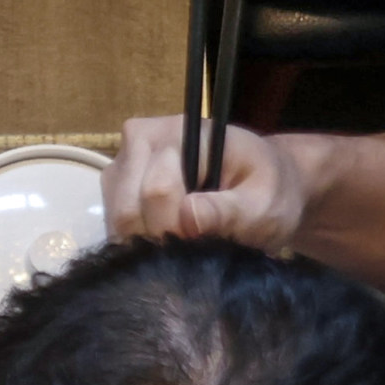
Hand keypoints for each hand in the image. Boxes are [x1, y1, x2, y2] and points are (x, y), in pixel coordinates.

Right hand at [107, 111, 311, 251]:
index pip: (158, 190)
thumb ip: (231, 211)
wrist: (263, 184)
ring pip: (117, 220)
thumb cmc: (269, 190)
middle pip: (129, 208)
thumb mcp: (266, 205)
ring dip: (148, 244)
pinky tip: (170, 241)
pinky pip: (114, 225)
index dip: (179, 230)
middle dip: (160, 241)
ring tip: (185, 244)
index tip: (207, 246)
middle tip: (195, 251)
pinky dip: (139, 242)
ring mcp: (123, 162)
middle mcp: (141, 139)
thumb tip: (188, 217)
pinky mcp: (117, 185)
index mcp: (180, 133)